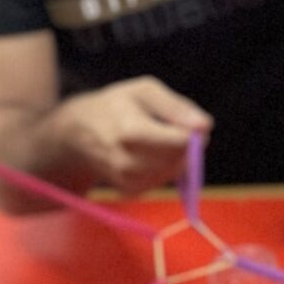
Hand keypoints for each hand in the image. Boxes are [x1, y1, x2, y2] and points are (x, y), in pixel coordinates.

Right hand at [53, 79, 211, 195]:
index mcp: (131, 132)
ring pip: (175, 171)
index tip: (187, 121)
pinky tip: (149, 153)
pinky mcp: (131, 192)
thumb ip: (177, 106)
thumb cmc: (116, 106)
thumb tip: (205, 126)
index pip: (182, 142)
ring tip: (157, 138)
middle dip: (187, 144)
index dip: (193, 131)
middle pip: (181, 159)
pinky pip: (164, 180)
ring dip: (177, 156)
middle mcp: (128, 162)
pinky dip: (165, 167)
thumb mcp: (144, 91)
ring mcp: (128, 180)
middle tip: (172, 127)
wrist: (77, 134)